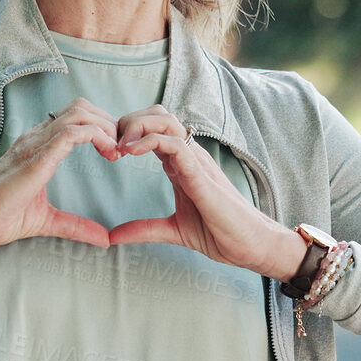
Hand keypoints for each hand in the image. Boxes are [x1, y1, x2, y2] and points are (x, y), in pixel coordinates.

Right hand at [0, 97, 120, 253]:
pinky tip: (108, 153)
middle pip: (81, 107)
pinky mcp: (36, 156)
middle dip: (108, 122)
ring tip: (116, 150)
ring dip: (105, 126)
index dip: (100, 127)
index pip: (74, 117)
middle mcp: (36, 138)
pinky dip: (97, 136)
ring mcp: (35, 143)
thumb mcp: (46, 221)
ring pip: (79, 113)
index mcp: (38, 146)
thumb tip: (104, 239)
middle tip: (121, 148)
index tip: (115, 152)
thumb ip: (76, 226)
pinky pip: (72, 132)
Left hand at [105, 104, 298, 279]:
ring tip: (119, 147)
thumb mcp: (173, 231)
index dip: (127, 132)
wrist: (252, 246)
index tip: (109, 153)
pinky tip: (131, 153)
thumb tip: (112, 236)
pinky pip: (176, 144)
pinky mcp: (202, 174)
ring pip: (165, 120)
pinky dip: (150, 141)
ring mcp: (196, 162)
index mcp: (180, 164)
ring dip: (136, 126)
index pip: (153, 129)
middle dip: (128, 121)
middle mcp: (189, 156)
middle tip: (110, 146)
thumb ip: (143, 229)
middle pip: (157, 114)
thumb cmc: (221, 234)